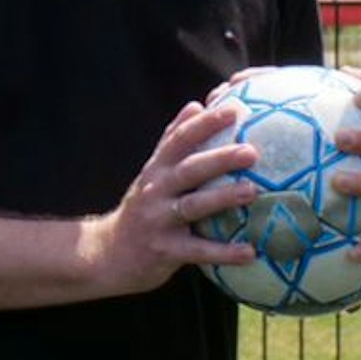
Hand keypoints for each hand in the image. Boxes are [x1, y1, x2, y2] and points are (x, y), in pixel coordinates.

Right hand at [90, 101, 260, 295]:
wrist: (108, 255)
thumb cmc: (144, 208)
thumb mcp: (153, 172)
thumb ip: (172, 141)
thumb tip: (197, 104)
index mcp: (157, 168)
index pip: (180, 138)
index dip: (205, 123)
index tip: (234, 108)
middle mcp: (155, 190)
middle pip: (189, 169)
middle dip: (219, 158)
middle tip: (251, 151)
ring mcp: (158, 220)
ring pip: (192, 206)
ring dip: (222, 198)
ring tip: (252, 191)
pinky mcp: (164, 251)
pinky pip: (198, 251)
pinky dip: (223, 252)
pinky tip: (250, 252)